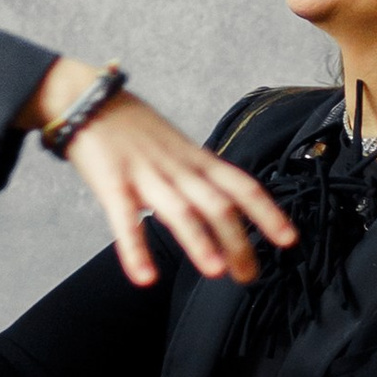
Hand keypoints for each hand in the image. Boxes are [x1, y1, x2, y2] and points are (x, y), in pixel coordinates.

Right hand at [21, 63, 297, 288]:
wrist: (87, 99)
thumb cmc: (132, 127)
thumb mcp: (177, 146)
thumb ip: (198, 175)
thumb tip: (223, 205)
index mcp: (196, 159)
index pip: (242, 185)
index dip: (267, 213)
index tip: (288, 240)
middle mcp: (178, 168)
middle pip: (218, 205)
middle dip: (238, 241)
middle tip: (248, 276)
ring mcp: (146, 175)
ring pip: (180, 210)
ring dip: (200, 242)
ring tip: (216, 272)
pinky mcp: (112, 183)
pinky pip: (124, 220)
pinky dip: (135, 250)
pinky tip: (144, 277)